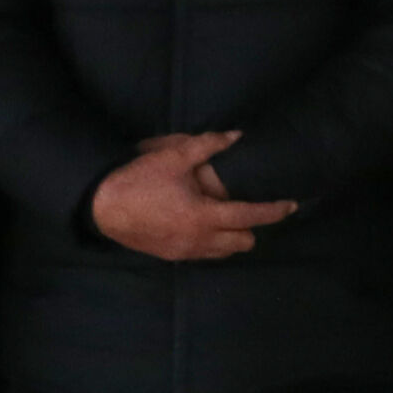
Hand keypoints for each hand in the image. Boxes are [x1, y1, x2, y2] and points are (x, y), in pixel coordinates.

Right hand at [92, 131, 294, 263]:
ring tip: (229, 218)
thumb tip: (237, 136)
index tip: (291, 205)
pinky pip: (204, 255)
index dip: (274, 211)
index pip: (251, 217)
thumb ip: (208, 146)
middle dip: (252, 228)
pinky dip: (212, 243)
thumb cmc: (139, 180)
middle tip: (252, 209)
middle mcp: (200, 240)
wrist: (101, 206)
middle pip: (243, 243)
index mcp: (205, 216)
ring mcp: (185, 252)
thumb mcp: (174, 156)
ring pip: (224, 253)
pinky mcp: (171, 257)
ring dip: (232, 238)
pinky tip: (203, 225)